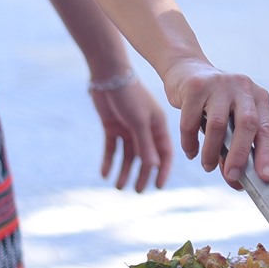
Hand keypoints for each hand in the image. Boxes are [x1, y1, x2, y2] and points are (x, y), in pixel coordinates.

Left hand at [90, 75, 173, 191]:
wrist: (109, 76)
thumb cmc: (129, 95)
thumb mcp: (139, 122)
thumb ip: (145, 144)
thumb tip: (153, 167)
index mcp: (158, 126)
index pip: (164, 153)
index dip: (163, 170)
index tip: (159, 187)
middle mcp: (145, 129)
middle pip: (146, 156)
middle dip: (142, 174)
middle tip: (138, 192)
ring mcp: (128, 128)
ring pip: (128, 155)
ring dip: (124, 171)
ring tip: (119, 187)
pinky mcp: (112, 127)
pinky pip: (111, 148)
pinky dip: (108, 161)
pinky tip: (104, 174)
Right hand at [160, 59, 268, 186]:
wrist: (186, 69)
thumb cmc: (212, 103)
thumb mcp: (228, 121)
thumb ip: (233, 147)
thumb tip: (236, 182)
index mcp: (258, 97)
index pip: (267, 129)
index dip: (267, 154)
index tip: (265, 177)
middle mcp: (243, 87)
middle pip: (247, 124)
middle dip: (240, 155)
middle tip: (232, 177)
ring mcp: (220, 84)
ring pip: (219, 124)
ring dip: (212, 152)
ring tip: (207, 166)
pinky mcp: (196, 86)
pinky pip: (191, 120)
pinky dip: (190, 141)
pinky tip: (190, 152)